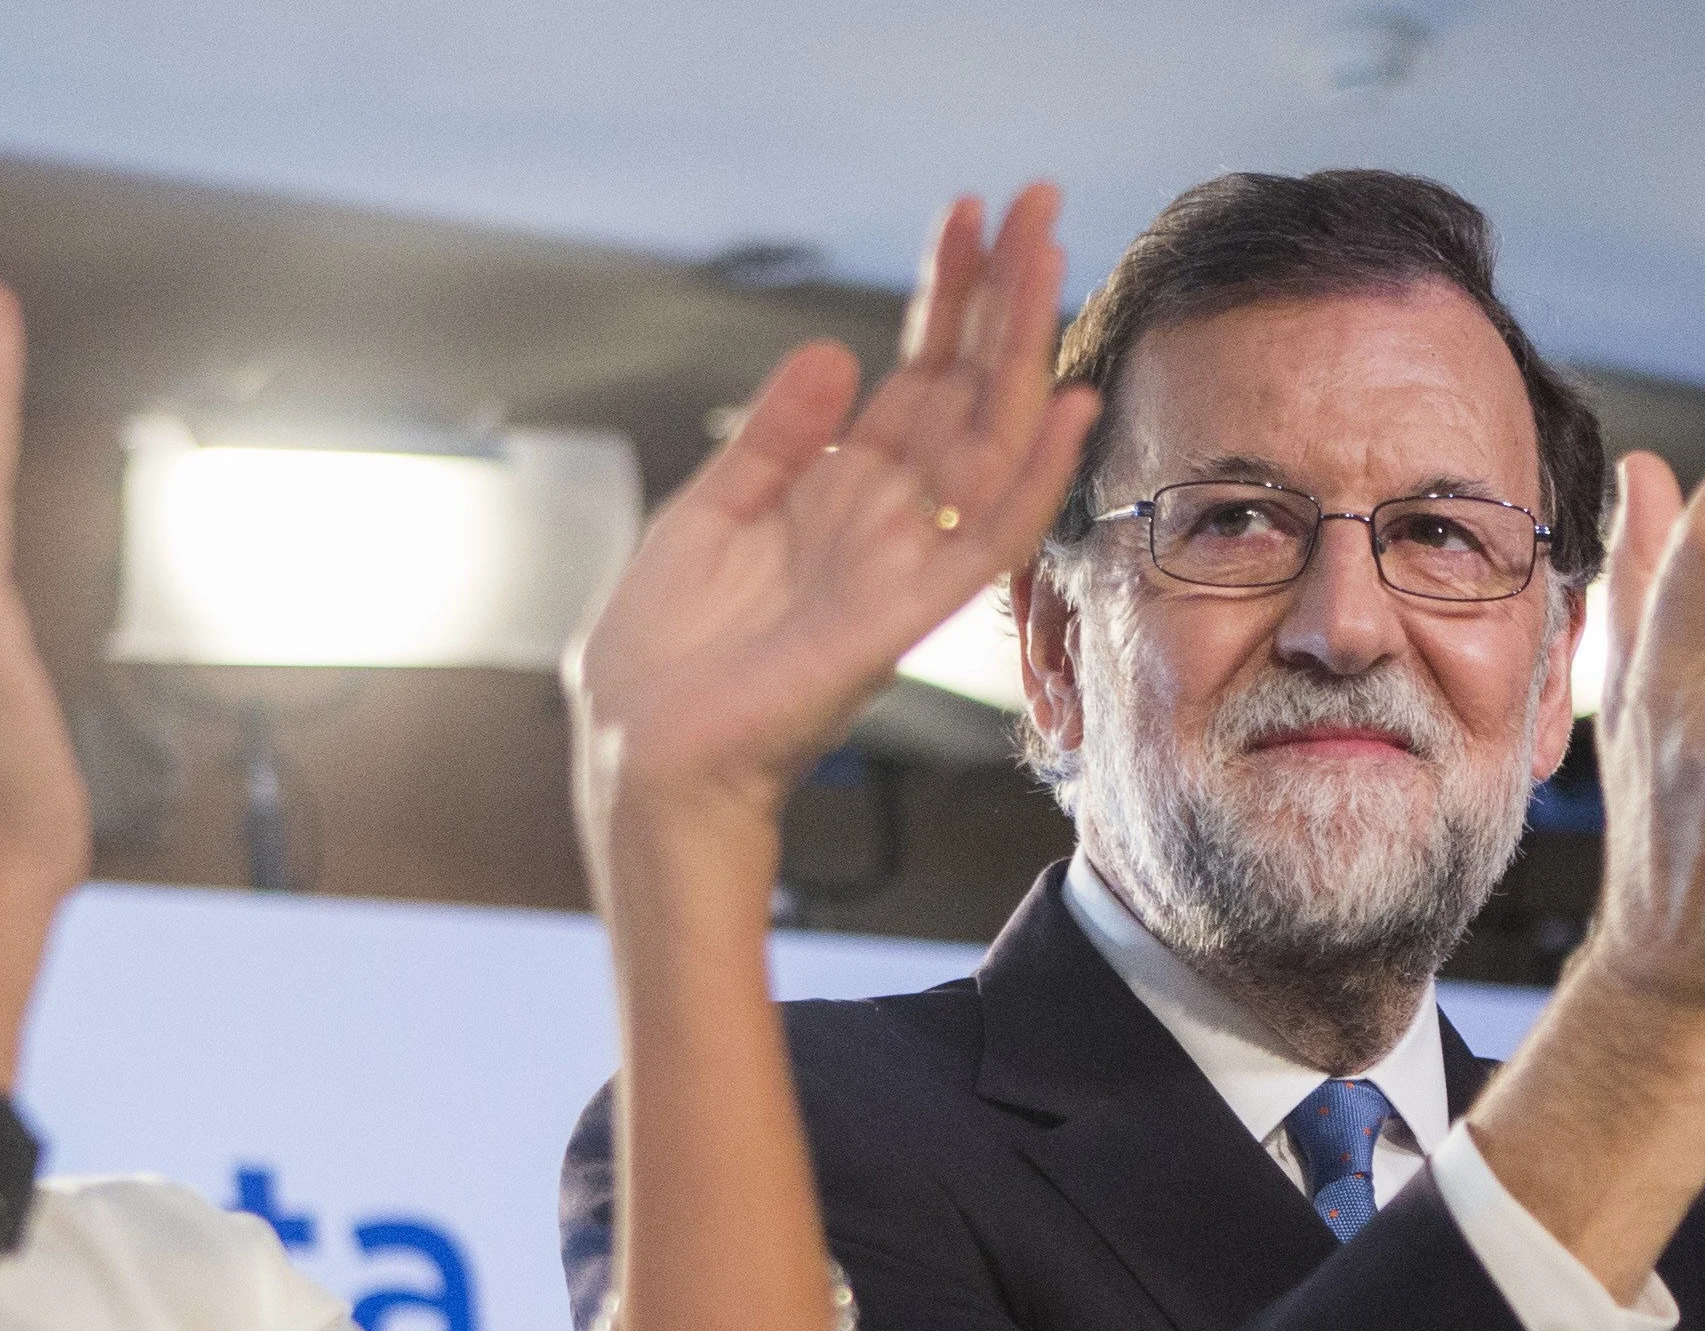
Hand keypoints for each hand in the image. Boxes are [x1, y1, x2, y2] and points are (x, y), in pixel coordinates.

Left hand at [568, 188, 1098, 851]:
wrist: (642, 753)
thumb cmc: (666, 657)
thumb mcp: (712, 511)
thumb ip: (777, 436)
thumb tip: (835, 352)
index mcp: (840, 496)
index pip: (916, 376)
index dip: (946, 296)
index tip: (970, 217)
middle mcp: (884, 523)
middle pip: (965, 389)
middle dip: (1002, 294)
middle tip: (1041, 203)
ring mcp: (900, 566)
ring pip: (988, 441)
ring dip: (1024, 348)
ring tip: (1052, 258)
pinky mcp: (898, 617)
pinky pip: (984, 539)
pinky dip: (1030, 476)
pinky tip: (1062, 406)